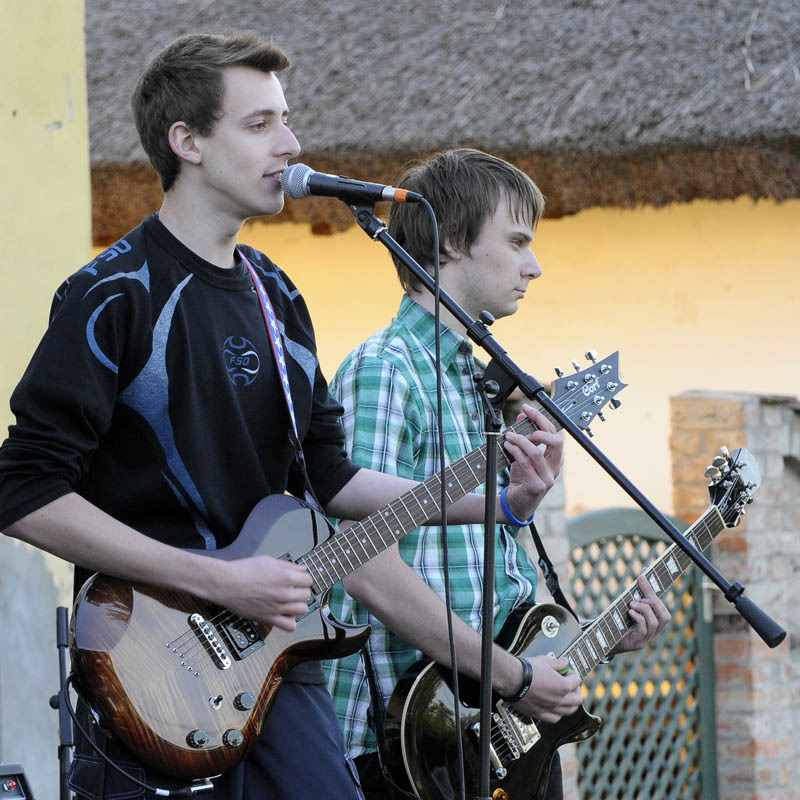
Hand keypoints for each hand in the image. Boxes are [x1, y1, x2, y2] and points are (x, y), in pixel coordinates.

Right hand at [215, 555, 312, 631]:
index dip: (303, 579)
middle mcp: (285, 593)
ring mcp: (278, 607)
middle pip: (306, 595)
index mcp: (286, 577)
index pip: (308, 580)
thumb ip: (288, 565)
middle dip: (301, 591)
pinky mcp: (269, 618)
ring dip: (298, 605)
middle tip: (293, 589)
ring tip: (290, 601)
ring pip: (302, 610)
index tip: (299, 579)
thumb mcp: (268, 560)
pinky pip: (289, 626)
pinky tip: (285, 614)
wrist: (227, 583)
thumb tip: (301, 569)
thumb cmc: (243, 571)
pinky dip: (290, 621)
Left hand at [502, 405, 562, 521]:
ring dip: (521, 441)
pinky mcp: (537, 486)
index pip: (554, 433)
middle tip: (521, 424)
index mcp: (556, 458)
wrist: (516, 504)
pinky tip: (508, 447)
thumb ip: (524, 436)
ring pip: (537, 452)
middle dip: (538, 427)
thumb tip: (522, 415)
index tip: (527, 409)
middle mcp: (555, 467)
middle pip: (555, 441)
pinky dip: (515, 452)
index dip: (541, 419)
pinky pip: (526, 464)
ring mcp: (548, 478)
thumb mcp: (523, 455)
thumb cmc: (522, 479)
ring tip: (509, 437)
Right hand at [513, 654, 581, 723]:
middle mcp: (559, 700)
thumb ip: (558, 663)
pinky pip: (555, 718)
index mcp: (563, 686)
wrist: (511, 679)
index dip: (573, 674)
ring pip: (568, 711)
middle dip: (576, 690)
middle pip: (577, 699)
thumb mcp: (545, 661)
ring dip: (569, 703)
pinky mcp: (540, 714)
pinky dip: (558, 714)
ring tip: (565, 696)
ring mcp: (550, 709)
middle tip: (571, 685)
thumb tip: (565, 662)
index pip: (577, 681)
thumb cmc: (526, 670)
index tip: (567, 671)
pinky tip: (555, 707)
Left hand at [612, 573, 670, 653]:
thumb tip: (643, 571)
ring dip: (644, 609)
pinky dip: (639, 618)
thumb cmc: (620, 621)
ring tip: (632, 604)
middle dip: (653, 601)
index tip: (643, 574)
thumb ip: (636, 593)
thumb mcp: (629, 607)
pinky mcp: (638, 643)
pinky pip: (644, 630)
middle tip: (640, 596)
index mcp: (654, 621)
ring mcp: (647, 638)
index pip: (662, 607)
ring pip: (655, 622)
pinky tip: (630, 612)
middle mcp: (654, 631)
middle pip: (665, 616)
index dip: (654, 591)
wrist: (606, 641)